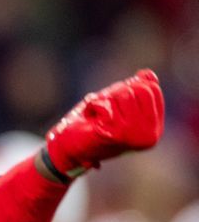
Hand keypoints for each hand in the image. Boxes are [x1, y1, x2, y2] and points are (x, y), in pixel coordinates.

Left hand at [43, 69, 163, 178]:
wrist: (67, 148)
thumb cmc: (91, 124)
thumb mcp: (116, 105)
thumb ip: (134, 91)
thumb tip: (147, 74)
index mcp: (154, 127)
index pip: (152, 89)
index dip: (129, 86)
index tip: (114, 101)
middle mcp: (150, 134)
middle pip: (139, 89)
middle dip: (116, 92)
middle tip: (102, 108)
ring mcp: (135, 135)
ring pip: (124, 94)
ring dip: (104, 99)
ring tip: (97, 115)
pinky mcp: (117, 134)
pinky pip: (107, 105)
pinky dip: (93, 106)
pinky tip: (90, 119)